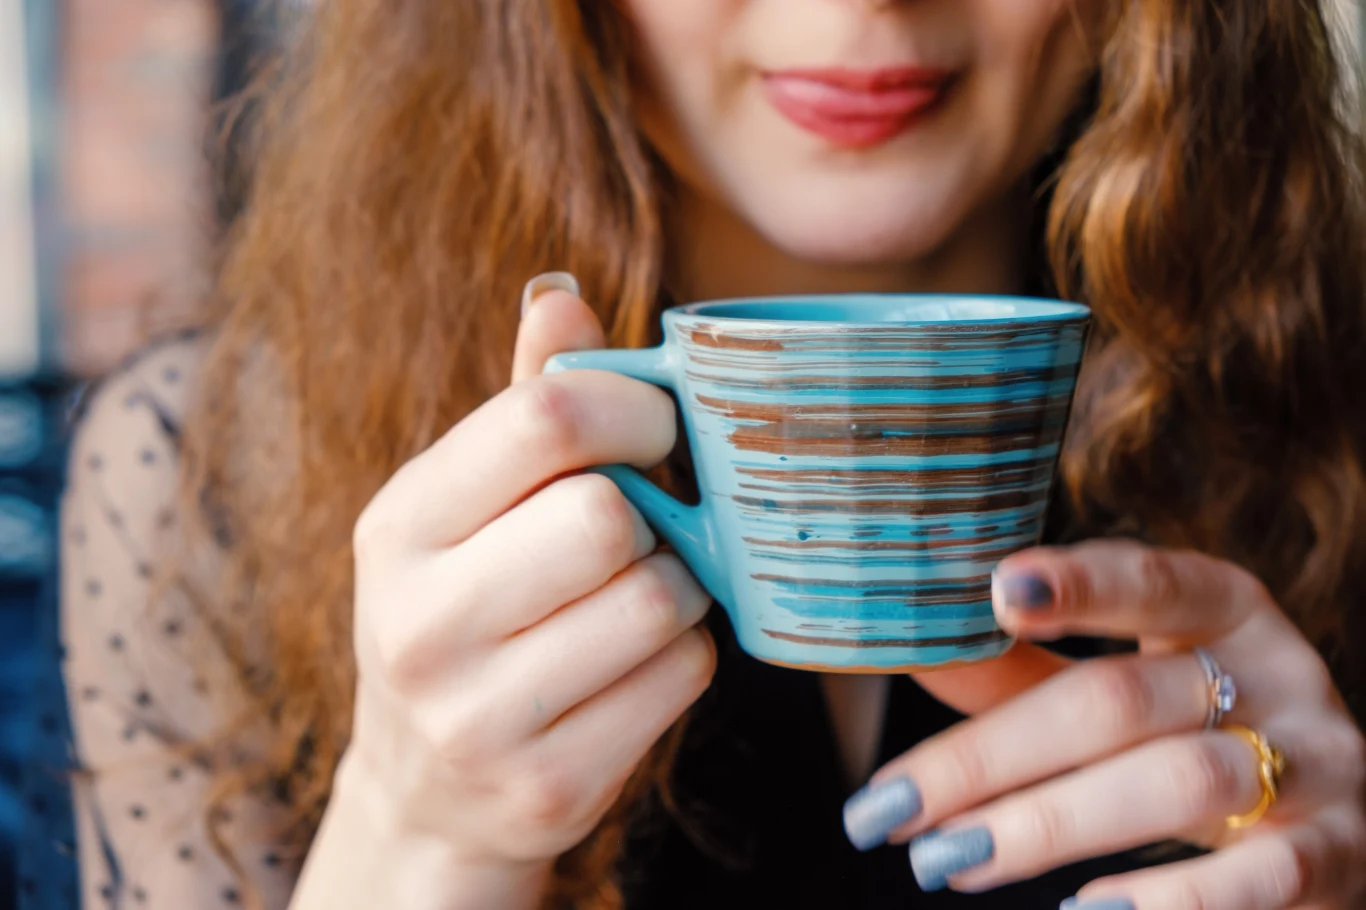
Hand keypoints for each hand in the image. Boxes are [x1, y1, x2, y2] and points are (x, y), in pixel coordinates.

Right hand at [329, 277, 714, 901]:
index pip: (543, 422)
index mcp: (397, 526)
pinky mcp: (549, 784)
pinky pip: (682, 675)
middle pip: (607, 517)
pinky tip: (637, 659)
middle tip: (637, 526)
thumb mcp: (465, 508)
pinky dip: (684, 654)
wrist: (427, 793)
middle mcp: (419, 623)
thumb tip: (562, 297)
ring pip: (658, 599)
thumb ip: (524, 406)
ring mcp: (479, 717)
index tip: (651, 423)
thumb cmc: (466, 612)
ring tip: (632, 593)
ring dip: (675, 585)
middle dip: (648, 513)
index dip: (630, 407)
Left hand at [843, 540, 1365, 908]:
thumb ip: (1025, 674)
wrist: (1329, 818)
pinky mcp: (1339, 852)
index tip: (1000, 591)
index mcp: (1219, 605)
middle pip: (1123, 699)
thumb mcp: (1123, 688)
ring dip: (1050, 825)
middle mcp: (1274, 671)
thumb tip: (914, 648)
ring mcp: (1317, 762)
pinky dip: (1171, 898)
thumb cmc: (1193, 733)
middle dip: (993, 757)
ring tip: (950, 859)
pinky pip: (1259, 876)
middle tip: (892, 807)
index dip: (1079, 582)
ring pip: (1180, 782)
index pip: (1148, 578)